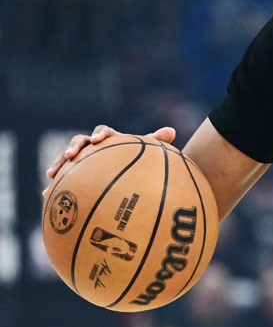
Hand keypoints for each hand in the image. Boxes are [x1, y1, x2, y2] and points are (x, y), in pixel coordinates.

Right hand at [42, 125, 175, 195]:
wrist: (130, 171)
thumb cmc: (140, 160)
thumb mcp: (148, 152)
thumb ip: (156, 142)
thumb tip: (172, 130)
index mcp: (110, 138)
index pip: (103, 131)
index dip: (99, 134)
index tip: (98, 140)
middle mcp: (93, 146)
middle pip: (79, 142)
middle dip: (73, 147)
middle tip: (71, 155)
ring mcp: (82, 160)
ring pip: (66, 159)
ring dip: (58, 164)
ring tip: (51, 175)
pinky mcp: (75, 174)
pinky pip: (63, 179)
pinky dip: (55, 186)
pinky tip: (46, 196)